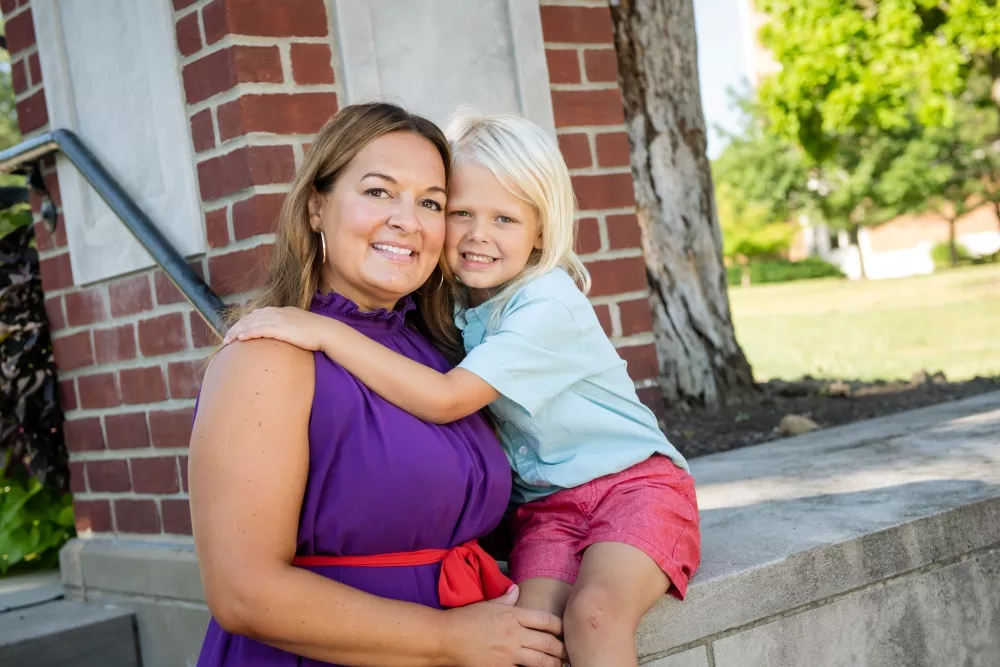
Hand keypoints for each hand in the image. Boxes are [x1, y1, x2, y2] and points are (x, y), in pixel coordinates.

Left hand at [223, 307, 328, 351]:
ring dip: (237, 331)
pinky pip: (259, 330)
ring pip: (251, 324)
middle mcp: (276, 313)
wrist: (326, 331)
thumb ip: (288, 326)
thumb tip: (283, 334)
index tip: (237, 331)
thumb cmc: (316, 332)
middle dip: (236, 327)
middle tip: (226, 338)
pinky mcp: (280, 328)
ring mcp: (278, 320)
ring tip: (228, 340)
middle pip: (250, 318)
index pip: (257, 314)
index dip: (244, 322)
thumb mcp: (299, 325)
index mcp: (281, 311)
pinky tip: (240, 338)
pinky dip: (248, 333)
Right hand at [442, 585, 566, 666]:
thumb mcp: (487, 604)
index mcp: (513, 615)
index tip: (567, 631)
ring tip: (562, 665)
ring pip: (541, 661)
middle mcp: (515, 634)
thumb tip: (516, 590)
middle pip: (549, 642)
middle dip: (563, 649)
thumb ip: (505, 598)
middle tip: (571, 653)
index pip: (546, 620)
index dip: (561, 627)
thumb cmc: (464, 618)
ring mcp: (509, 654)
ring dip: (554, 664)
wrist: (446, 638)